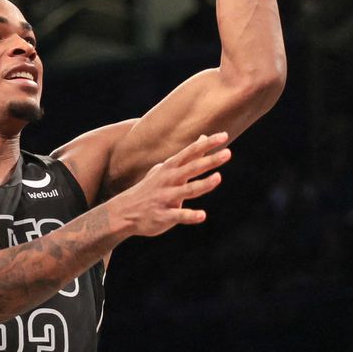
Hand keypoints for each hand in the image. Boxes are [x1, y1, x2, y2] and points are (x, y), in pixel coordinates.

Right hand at [109, 133, 229, 237]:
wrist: (125, 211)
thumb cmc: (151, 187)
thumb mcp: (167, 168)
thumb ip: (187, 155)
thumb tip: (203, 137)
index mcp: (171, 168)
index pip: (191, 152)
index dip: (207, 144)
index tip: (223, 136)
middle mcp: (169, 180)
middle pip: (192, 168)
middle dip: (210, 161)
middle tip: (228, 153)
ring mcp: (166, 198)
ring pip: (187, 190)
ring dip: (203, 184)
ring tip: (218, 178)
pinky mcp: (163, 216)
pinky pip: (178, 215)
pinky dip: (190, 215)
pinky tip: (202, 215)